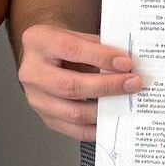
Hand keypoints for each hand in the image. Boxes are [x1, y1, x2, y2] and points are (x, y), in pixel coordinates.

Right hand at [16, 23, 143, 140]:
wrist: (44, 57)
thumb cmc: (63, 45)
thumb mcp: (76, 35)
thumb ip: (98, 47)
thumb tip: (127, 66)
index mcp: (38, 42)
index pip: (70, 50)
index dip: (100, 57)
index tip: (126, 63)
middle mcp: (32, 72)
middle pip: (70, 85)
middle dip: (106, 87)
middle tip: (132, 84)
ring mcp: (35, 98)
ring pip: (72, 112)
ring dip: (104, 110)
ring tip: (126, 104)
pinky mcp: (45, 117)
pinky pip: (73, 130)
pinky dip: (95, 128)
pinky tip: (112, 121)